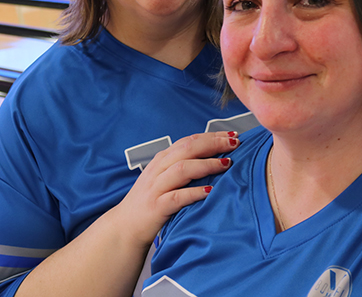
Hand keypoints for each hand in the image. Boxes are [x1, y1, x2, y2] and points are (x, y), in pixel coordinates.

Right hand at [112, 131, 239, 248]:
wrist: (126, 226)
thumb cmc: (152, 201)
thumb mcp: (165, 178)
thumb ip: (184, 165)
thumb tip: (216, 157)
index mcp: (162, 159)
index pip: (189, 140)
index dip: (211, 136)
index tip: (233, 135)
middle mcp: (158, 169)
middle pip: (187, 149)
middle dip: (213, 144)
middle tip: (235, 143)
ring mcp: (156, 188)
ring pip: (182, 169)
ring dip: (206, 165)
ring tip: (226, 164)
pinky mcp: (156, 207)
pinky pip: (177, 197)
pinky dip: (194, 192)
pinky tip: (209, 191)